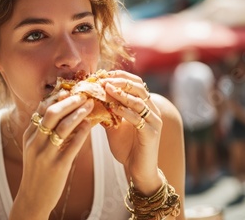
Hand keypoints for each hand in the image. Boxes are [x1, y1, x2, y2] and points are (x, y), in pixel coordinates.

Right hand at [11, 93, 93, 217]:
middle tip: (83, 94)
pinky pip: (73, 144)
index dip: (57, 96)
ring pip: (63, 126)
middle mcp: (35, 142)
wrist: (33, 198)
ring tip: (91, 105)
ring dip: (79, 113)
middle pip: (51, 112)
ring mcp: (46, 154)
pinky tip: (91, 124)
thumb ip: (43, 132)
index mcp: (29, 135)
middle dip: (69, 100)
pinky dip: (83, 131)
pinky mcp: (58, 166)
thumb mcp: (35, 149)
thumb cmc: (38, 171)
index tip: (70, 89)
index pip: (41, 108)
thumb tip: (62, 112)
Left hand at [101, 70, 162, 193]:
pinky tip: (112, 108)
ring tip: (106, 88)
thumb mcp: (113, 126)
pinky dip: (125, 111)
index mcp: (145, 106)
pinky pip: (138, 118)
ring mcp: (154, 121)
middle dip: (120, 81)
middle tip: (103, 79)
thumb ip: (106, 112)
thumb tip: (90, 98)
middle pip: (138, 87)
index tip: (103, 74)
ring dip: (121, 93)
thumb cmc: (126, 148)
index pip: (136, 83)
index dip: (120, 75)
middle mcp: (152, 110)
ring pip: (139, 101)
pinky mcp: (152, 133)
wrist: (138, 170)